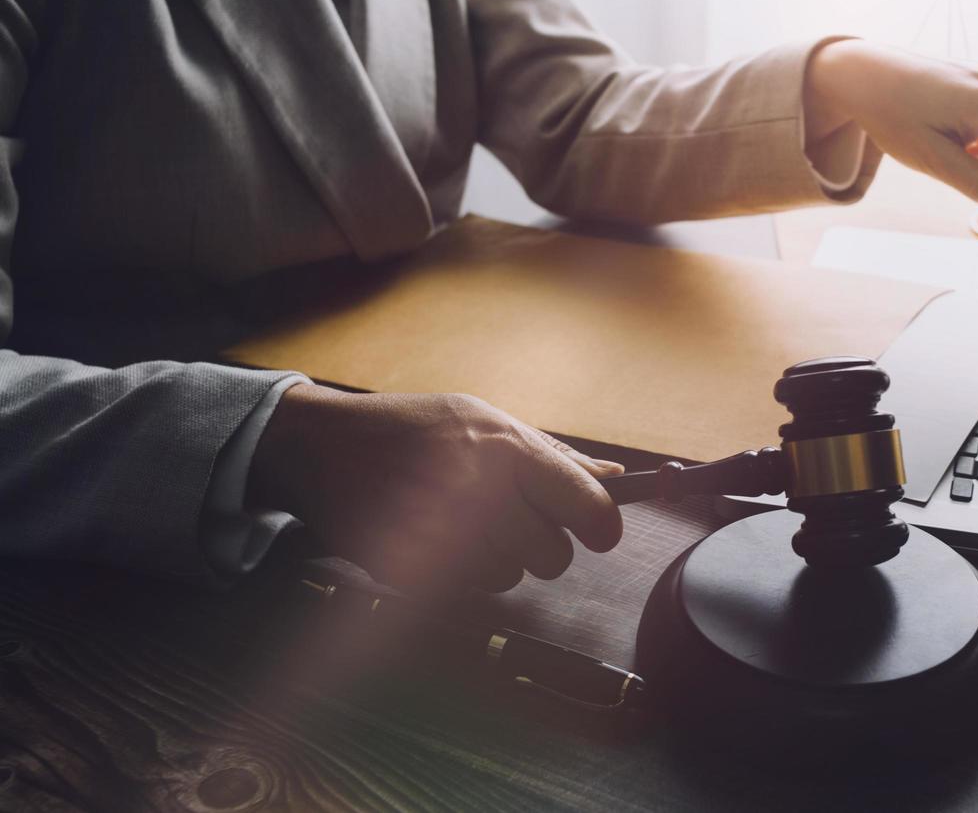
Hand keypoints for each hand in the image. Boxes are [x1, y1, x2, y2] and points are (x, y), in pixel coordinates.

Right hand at [248, 385, 623, 597]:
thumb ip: (553, 456)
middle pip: (552, 557)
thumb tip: (617, 480)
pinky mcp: (410, 571)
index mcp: (508, 448)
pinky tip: (432, 542)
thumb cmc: (415, 429)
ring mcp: (443, 536)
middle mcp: (480, 492)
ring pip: (510, 579)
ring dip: (494, 562)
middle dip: (537, 545)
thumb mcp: (486, 421)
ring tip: (456, 521)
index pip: (588, 506)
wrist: (322, 445)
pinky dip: (456, 579)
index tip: (600, 534)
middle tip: (504, 518)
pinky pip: (466, 594)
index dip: (603, 527)